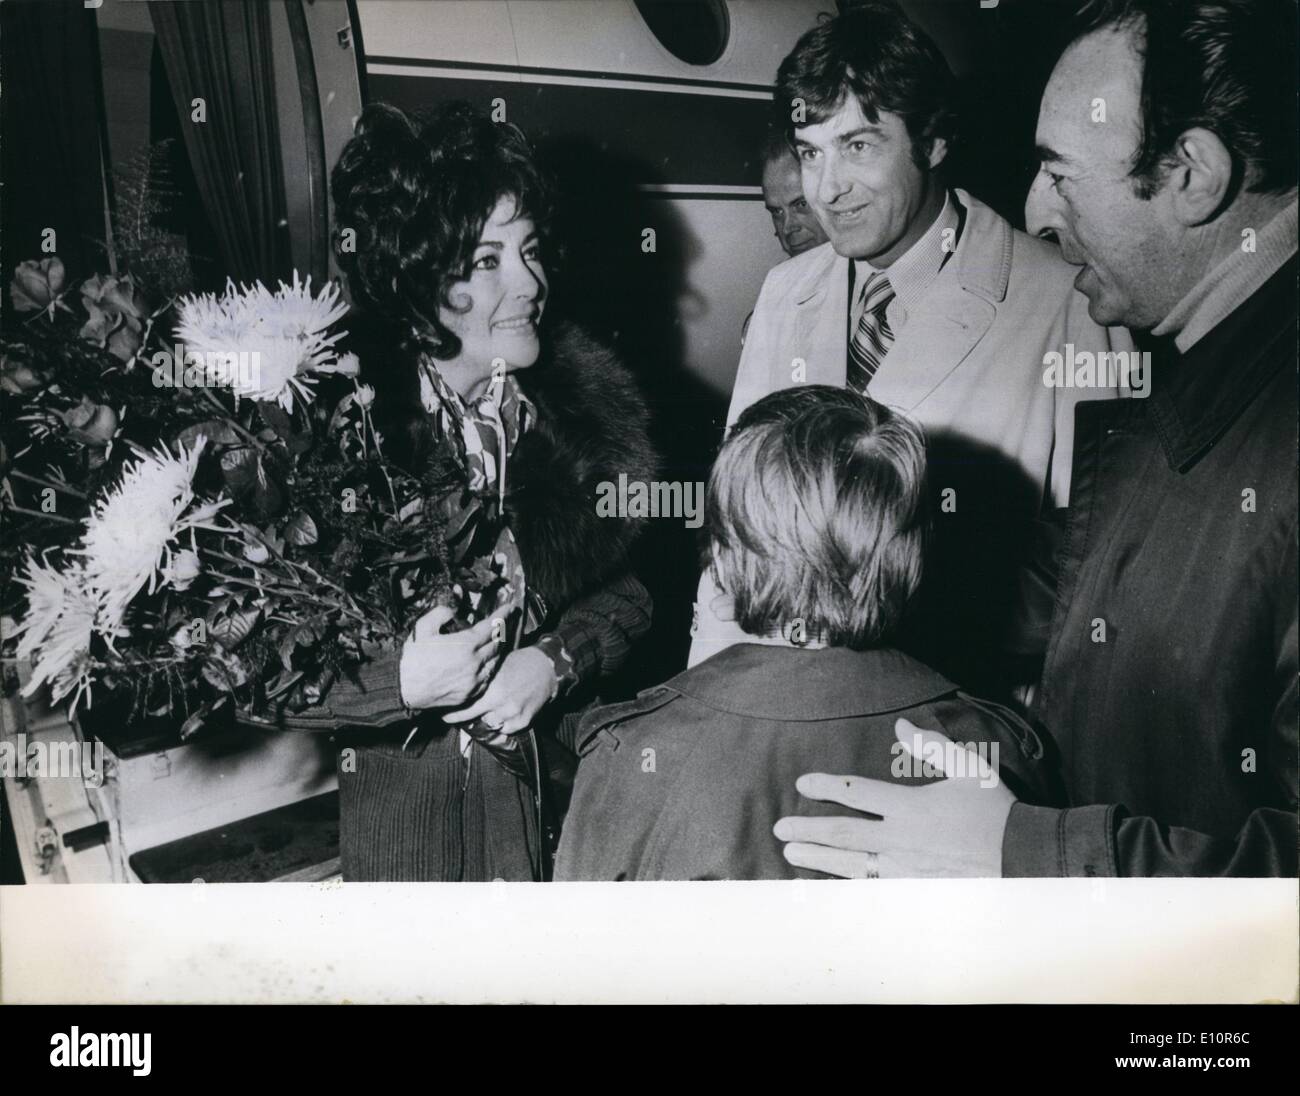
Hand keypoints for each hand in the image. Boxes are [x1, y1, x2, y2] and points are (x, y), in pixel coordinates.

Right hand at [398, 606, 502, 709]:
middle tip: (506, 622)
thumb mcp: (423, 627)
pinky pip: (487, 677)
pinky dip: (491, 666)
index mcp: (466, 645)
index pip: (492, 626)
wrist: (403, 689)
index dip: (502, 615)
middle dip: (503, 631)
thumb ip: (441, 613)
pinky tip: (488, 661)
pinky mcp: (470, 693)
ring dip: (499, 649)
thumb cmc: (412, 657)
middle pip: (497, 643)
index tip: (509, 608)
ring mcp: (474, 680)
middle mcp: (475, 663)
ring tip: (499, 640)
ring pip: (495, 662)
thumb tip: (453, 611)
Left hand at [444, 645, 557, 735]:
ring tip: (491, 709)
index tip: (443, 714)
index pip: (465, 705)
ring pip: (490, 724)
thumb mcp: (496, 666)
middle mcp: (499, 702)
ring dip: (488, 718)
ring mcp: (511, 713)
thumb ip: (481, 680)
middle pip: (474, 718)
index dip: (453, 712)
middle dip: (462, 718)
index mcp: (490, 688)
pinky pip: (506, 729)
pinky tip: (506, 712)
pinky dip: (504, 723)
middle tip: (451, 718)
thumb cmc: (519, 663)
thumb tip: (461, 687)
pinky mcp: (523, 720)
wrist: (545, 667)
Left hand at [772, 718, 1017, 877]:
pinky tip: (829, 884)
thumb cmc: (995, 811)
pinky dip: (846, 884)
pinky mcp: (913, 890)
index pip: (857, 792)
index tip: (803, 784)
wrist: (1022, 858)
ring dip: (818, 858)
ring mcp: (903, 869)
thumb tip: (900, 726)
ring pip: (850, 864)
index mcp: (910, 807)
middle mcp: (899, 840)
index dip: (826, 786)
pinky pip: (871, 888)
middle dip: (808, 829)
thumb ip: (931, 745)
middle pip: (843, 833)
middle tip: (779, 829)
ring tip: (791, 854)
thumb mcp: (968, 767)